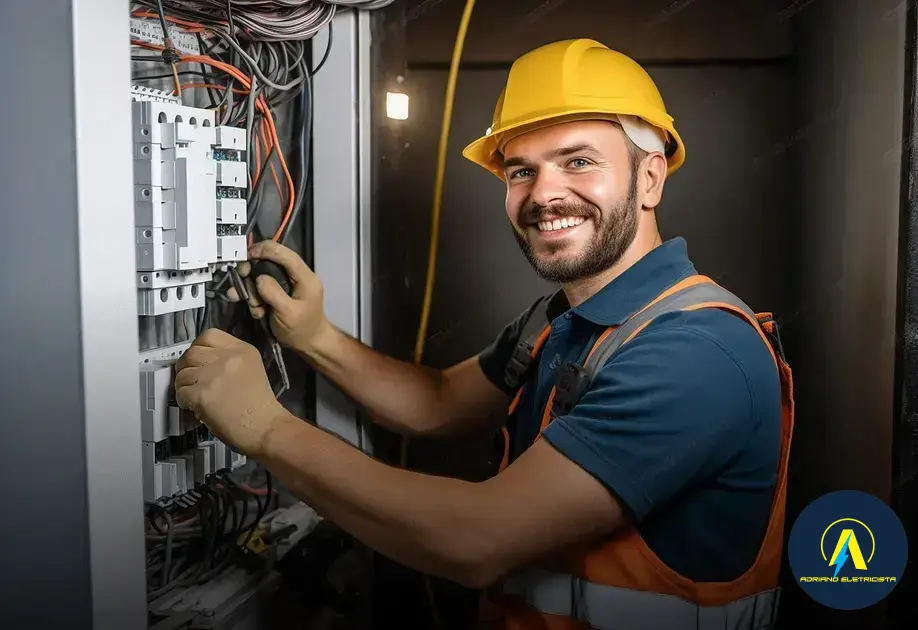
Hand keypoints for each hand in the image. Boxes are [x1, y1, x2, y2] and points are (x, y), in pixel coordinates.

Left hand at [174, 328, 288, 456]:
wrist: (265, 427)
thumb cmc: (260, 405)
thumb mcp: (251, 370)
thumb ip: (229, 361)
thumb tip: (201, 365)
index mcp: (242, 349)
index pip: (209, 335)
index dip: (198, 347)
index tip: (199, 361)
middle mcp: (227, 357)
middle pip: (192, 352)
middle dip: (186, 366)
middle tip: (191, 380)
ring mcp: (213, 375)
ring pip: (182, 374)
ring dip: (183, 386)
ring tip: (194, 396)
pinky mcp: (202, 394)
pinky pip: (181, 393)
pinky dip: (184, 401)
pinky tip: (195, 407)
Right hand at [230, 240, 331, 355]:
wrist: (308, 344)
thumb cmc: (302, 329)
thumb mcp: (288, 313)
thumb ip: (274, 293)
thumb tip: (259, 278)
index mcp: (304, 277)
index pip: (285, 254)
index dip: (266, 250)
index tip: (247, 256)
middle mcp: (295, 277)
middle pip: (269, 263)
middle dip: (252, 274)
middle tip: (241, 283)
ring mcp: (285, 285)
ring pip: (261, 278)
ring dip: (253, 292)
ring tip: (255, 308)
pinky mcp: (277, 294)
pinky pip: (260, 290)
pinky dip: (255, 300)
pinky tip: (258, 313)